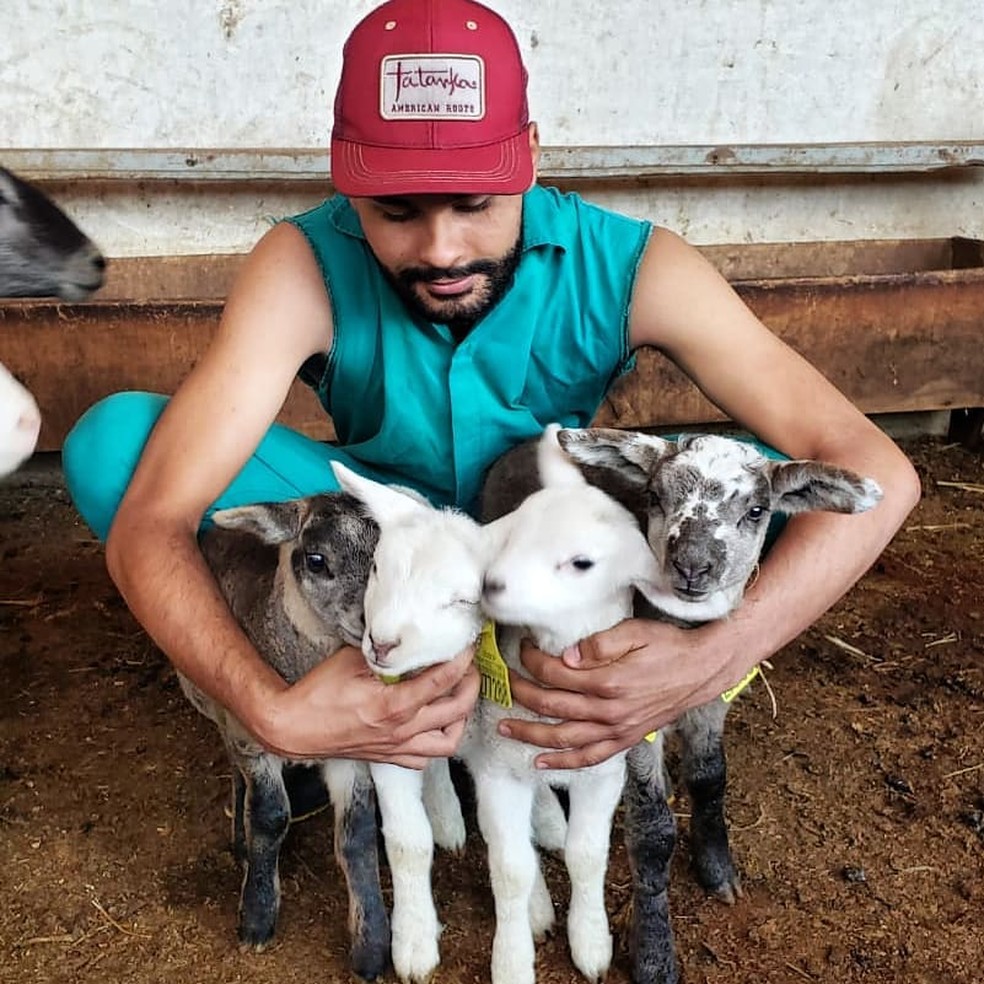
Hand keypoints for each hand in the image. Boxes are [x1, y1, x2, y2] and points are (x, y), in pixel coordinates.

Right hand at [257, 645, 480, 768]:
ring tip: (459, 696)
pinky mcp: (389, 757)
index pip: (442, 681)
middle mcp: (400, 730)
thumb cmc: (318, 693)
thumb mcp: (352, 660)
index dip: (461, 660)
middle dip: (471, 685)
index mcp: (393, 705)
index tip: (468, 645)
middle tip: (469, 667)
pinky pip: (426, 757)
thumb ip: (384, 652)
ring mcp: (397, 747)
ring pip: (448, 741)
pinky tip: (435, 722)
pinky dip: (439, 739)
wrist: (294, 728)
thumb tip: (405, 637)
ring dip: (461, 718)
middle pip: (456, 710)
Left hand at [502, 618, 735, 769]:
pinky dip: (563, 763)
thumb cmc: (668, 646)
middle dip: (522, 692)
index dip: (533, 660)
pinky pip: (589, 758)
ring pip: (563, 738)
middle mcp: (608, 710)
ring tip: (505, 727)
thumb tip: (566, 656)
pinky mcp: (625, 739)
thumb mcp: (634, 632)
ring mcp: (616, 729)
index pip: (555, 673)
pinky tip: (541, 762)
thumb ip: (598, 644)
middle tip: (504, 681)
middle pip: (552, 705)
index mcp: (608, 680)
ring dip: (530, 734)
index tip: (522, 650)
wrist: (702, 669)